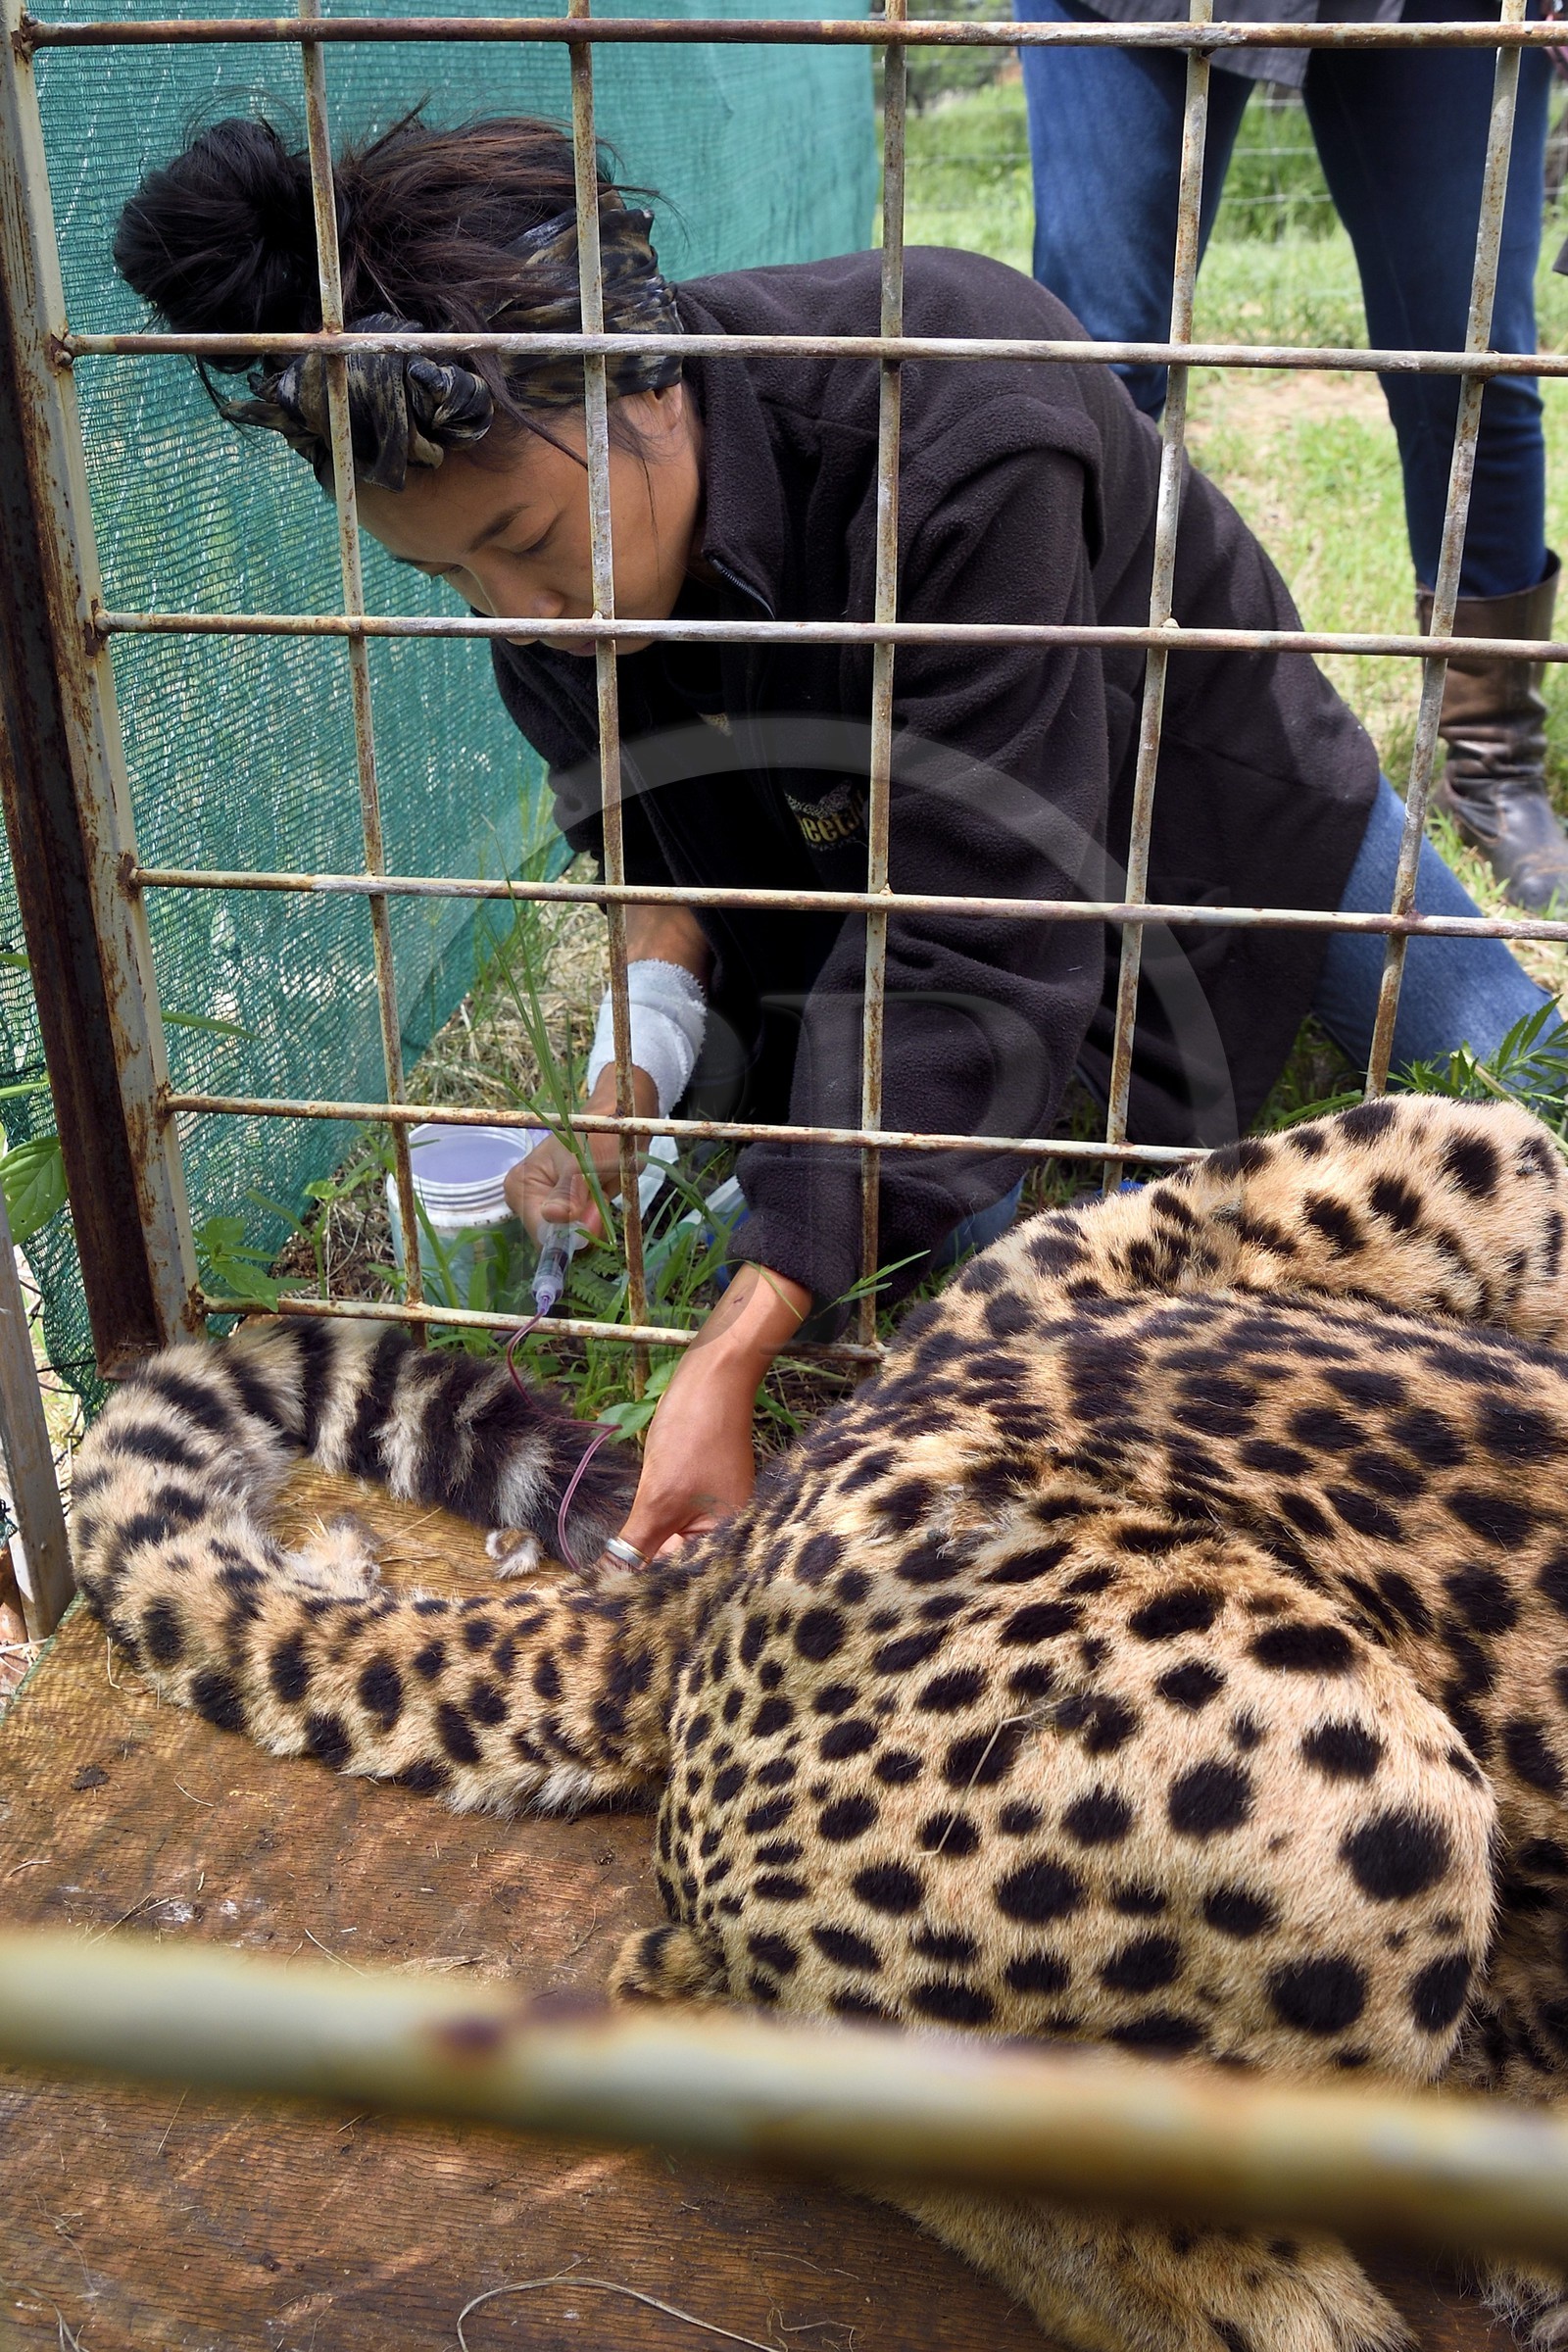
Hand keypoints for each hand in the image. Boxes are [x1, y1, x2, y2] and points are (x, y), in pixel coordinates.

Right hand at [506, 1064, 657, 1245]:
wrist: (619, 1127)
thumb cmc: (597, 1137)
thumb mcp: (582, 1162)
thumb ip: (568, 1192)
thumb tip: (554, 1217)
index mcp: (521, 1186)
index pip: (539, 1230)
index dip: (568, 1232)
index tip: (592, 1216)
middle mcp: (528, 1201)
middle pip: (553, 1238)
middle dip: (581, 1227)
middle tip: (598, 1200)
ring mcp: (548, 1208)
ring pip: (569, 1239)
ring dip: (591, 1224)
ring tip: (599, 1195)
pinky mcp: (567, 1213)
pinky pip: (580, 1234)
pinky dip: (595, 1224)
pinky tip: (600, 1201)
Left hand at [617, 1264, 812, 1557]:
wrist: (712, 1376)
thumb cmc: (693, 1434)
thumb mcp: (660, 1496)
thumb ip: (639, 1543)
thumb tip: (613, 1581)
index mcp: (733, 1536)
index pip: (688, 1577)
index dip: (649, 1585)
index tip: (610, 1597)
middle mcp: (732, 1527)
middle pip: (684, 1560)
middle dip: (646, 1565)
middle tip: (604, 1581)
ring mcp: (718, 1506)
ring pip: (677, 1539)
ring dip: (647, 1546)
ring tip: (613, 1563)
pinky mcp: (705, 1488)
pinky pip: (678, 1518)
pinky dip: (655, 1523)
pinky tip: (633, 1530)